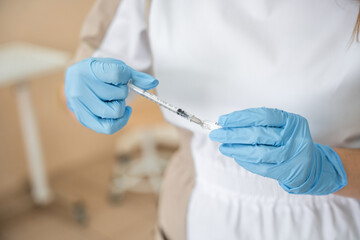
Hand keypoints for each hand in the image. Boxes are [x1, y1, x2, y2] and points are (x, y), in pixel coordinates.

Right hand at [65, 57, 157, 133]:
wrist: (78, 80)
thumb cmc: (99, 73)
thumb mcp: (115, 68)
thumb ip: (135, 76)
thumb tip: (153, 82)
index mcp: (89, 68)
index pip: (118, 73)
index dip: (125, 76)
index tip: (120, 76)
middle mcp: (80, 86)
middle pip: (119, 94)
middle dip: (123, 92)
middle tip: (115, 88)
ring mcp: (79, 105)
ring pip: (116, 111)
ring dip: (120, 105)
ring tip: (114, 99)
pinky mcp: (83, 119)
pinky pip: (109, 127)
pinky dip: (120, 121)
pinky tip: (122, 112)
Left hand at [209, 107, 346, 194]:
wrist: (309, 165)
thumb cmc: (287, 140)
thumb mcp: (280, 126)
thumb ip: (257, 123)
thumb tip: (226, 124)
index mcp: (292, 121)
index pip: (262, 116)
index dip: (240, 118)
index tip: (223, 120)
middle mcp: (294, 138)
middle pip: (257, 134)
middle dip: (232, 134)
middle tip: (216, 134)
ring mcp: (291, 156)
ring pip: (257, 153)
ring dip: (236, 149)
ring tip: (223, 146)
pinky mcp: (285, 172)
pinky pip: (260, 167)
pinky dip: (245, 161)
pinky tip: (235, 155)